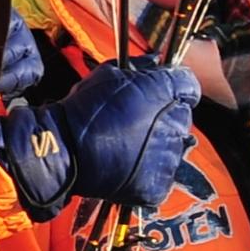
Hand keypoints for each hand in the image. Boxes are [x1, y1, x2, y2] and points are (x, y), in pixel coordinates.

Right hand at [0, 57, 199, 217]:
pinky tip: (125, 164)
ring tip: (124, 146)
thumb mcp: (112, 73)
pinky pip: (160, 177)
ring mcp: (168, 161)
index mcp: (167, 97)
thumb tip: (157, 63)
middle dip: (162, 119)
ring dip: (156, 147)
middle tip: (131, 123)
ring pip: (173, 150)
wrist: (62, 149)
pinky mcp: (156, 187)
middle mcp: (176, 129)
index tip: (155, 95)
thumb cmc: (84, 110)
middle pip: (181, 120)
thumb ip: (142, 67)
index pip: (187, 88)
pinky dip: (146, 172)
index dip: (169, 90)